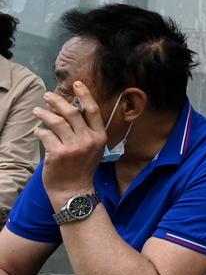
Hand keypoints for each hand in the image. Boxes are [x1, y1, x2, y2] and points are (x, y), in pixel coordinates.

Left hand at [33, 81, 105, 202]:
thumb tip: (71, 109)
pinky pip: (46, 135)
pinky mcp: (58, 153)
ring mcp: (74, 147)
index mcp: (100, 136)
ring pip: (57, 121)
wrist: (74, 190)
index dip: (84, 94)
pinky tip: (38, 131)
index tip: (76, 84)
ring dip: (45, 113)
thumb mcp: (93, 148)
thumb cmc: (82, 168)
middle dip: (58, 101)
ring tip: (38, 111)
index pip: (92, 110)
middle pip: (72, 112)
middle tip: (48, 96)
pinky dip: (40, 131)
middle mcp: (88, 139)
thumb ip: (86, 130)